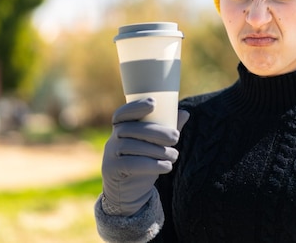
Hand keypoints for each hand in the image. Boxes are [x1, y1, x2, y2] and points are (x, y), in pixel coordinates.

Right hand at [101, 98, 188, 215]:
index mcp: (121, 128)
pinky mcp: (112, 170)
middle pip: (130, 129)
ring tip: (175, 155)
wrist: (128, 193)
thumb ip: (166, 130)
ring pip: (131, 146)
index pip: (123, 113)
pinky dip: (151, 165)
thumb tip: (185, 113)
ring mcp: (110, 154)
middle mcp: (113, 139)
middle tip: (176, 137)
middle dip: (156, 131)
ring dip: (157, 150)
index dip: (136, 106)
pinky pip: (130, 164)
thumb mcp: (154, 146)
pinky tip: (167, 167)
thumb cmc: (143, 162)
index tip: (154, 103)